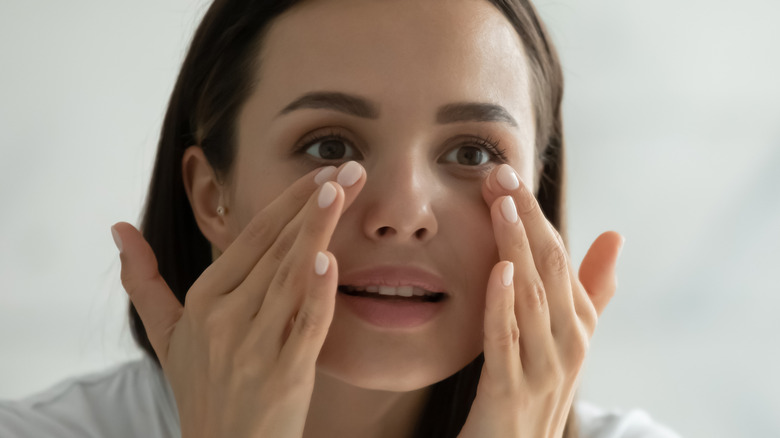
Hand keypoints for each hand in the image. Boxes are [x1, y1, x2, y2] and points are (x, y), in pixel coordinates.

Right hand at [112, 162, 365, 437]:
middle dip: (314, 204)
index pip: (253, 238)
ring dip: (317, 231)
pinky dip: (317, 293)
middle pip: (276, 249)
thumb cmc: (202, 388)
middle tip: (349, 168)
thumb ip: (144, 281)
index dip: (288, 202)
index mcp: (204, 300)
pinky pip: (304, 325)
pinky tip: (330, 260)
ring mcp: (253, 346)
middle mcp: (225, 317)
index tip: (321, 173)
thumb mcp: (166, 336)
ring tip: (342, 191)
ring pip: (290, 276)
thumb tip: (118, 230)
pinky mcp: (283, 375)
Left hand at [458, 164, 623, 437]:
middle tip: (500, 173)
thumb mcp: (566, 337)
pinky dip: (504, 304)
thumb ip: (589, 290)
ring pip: (531, 296)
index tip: (508, 173)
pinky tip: (497, 270)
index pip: (560, 256)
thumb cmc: (536, 387)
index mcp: (578, 324)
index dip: (536, 212)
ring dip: (516, 247)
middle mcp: (568, 342)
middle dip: (527, 217)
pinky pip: (507, 341)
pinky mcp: (510, 391)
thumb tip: (615, 235)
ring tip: (501, 205)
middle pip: (548, 268)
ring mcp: (543, 368)